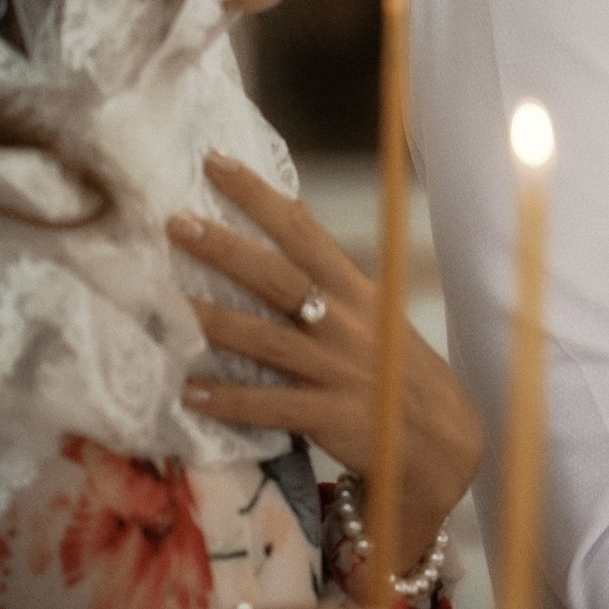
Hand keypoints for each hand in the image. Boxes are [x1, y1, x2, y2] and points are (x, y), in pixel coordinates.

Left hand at [173, 152, 485, 574]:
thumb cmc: (398, 378)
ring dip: (212, 319)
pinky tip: (188, 391)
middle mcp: (348, 324)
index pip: (304, 233)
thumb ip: (331, 289)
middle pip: (279, 277)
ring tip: (165, 302)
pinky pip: (270, 404)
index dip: (260, 197)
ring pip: (265, 337)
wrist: (444, 446)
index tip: (215, 162)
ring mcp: (340, 369)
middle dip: (226, 248)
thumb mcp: (375, 322)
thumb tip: (280, 243)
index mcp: (359, 293)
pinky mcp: (332, 415)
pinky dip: (228, 399)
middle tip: (175, 223)